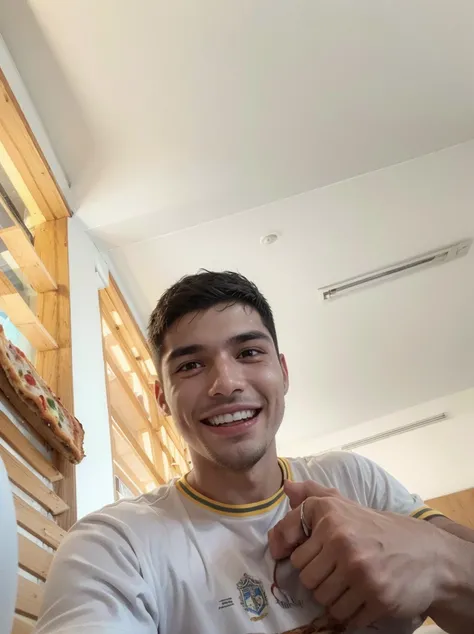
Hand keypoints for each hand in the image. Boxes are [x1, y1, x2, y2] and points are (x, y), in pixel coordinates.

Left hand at [268, 480, 446, 628]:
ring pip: (323, 600)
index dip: (302, 558)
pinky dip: (353, 613)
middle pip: (306, 579)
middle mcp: (342, 539)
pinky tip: (365, 597)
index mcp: (329, 515)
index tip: (314, 559)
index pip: (293, 553)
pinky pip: (346, 617)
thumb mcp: (345, 504)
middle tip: (339, 571)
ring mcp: (360, 570)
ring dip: (335, 598)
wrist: (429, 555)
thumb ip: (314, 494)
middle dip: (320, 580)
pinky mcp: (376, 597)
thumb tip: (286, 487)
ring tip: (351, 584)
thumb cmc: (379, 529)